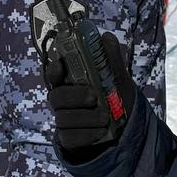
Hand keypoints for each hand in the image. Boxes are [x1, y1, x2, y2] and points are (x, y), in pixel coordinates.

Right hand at [45, 31, 134, 162]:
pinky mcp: (68, 138)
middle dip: (73, 96)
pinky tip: (101, 130)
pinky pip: (70, 137)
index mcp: (68, 81)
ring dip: (85, 117)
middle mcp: (61, 100)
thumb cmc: (114, 95)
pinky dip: (87, 134)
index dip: (53, 70)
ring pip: (63, 118)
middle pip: (56, 97)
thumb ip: (110, 56)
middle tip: (93, 96)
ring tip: (105, 116)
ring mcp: (63, 120)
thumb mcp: (116, 75)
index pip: (52, 74)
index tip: (60, 65)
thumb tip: (106, 37)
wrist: (123, 126)